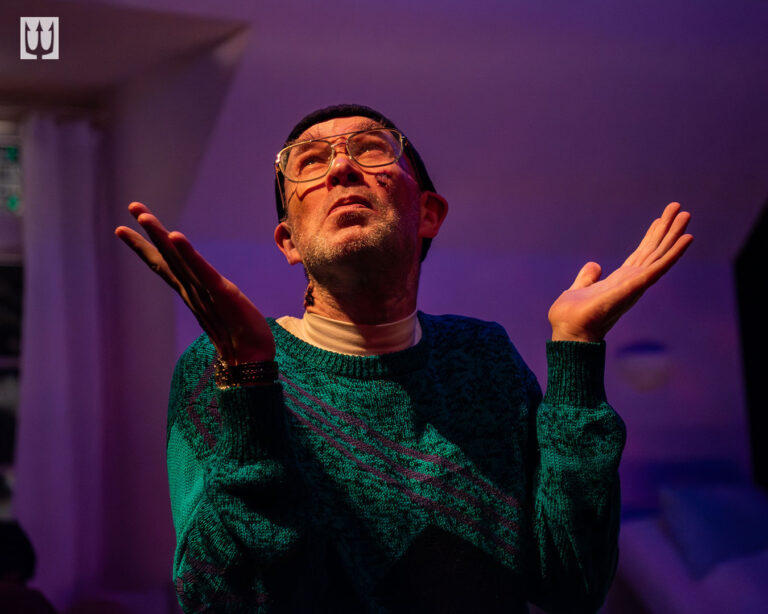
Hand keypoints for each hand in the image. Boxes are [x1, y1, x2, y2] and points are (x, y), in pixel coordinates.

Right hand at [114, 202, 274, 362]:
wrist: (252, 361)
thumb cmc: (239, 339)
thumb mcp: (221, 313)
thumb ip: (209, 300)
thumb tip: (204, 293)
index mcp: (191, 293)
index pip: (164, 265)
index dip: (144, 247)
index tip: (122, 228)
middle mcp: (192, 291)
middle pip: (166, 257)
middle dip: (148, 233)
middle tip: (133, 207)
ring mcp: (204, 293)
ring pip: (178, 261)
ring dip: (161, 237)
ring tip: (145, 216)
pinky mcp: (222, 294)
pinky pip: (202, 271)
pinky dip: (188, 254)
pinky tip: (176, 237)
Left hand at [548, 202, 692, 342]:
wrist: (569, 332)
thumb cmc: (571, 318)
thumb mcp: (578, 290)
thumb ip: (587, 278)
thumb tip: (594, 265)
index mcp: (619, 281)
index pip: (639, 255)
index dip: (650, 237)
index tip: (659, 220)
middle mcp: (632, 281)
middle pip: (653, 251)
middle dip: (667, 230)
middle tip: (680, 209)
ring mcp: (636, 284)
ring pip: (660, 255)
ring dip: (674, 235)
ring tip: (686, 214)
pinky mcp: (636, 286)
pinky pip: (660, 267)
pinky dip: (674, 253)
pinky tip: (687, 238)